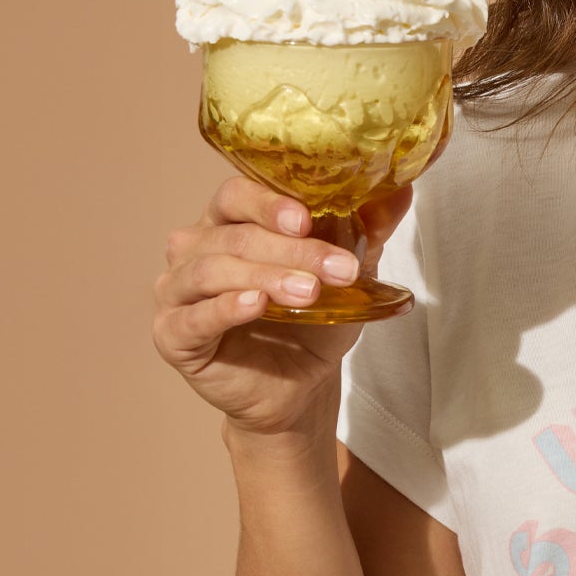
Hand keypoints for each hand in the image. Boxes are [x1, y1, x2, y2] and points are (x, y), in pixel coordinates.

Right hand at [151, 175, 413, 441]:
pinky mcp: (173, 335)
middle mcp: (195, 249)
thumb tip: (402, 189)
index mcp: (229, 222)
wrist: (301, 386)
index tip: (307, 217)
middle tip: (336, 268)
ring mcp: (178, 291)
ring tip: (307, 292)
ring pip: (212, 270)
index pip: (237, 195)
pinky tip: (254, 305)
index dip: (270, 203)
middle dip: (290, 250)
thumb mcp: (348, 276)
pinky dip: (224, 308)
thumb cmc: (313, 323)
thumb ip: (368, 231)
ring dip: (265, 277)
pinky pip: (193, 316)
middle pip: (234, 235)